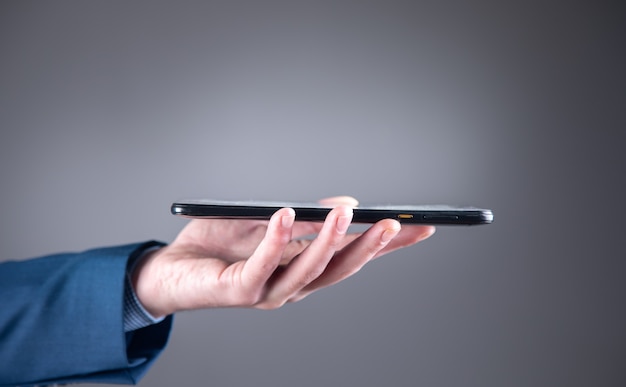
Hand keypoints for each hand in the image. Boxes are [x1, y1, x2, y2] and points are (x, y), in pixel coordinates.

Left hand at [131, 197, 434, 316]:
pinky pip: (261, 264)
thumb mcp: (270, 223)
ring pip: (307, 270)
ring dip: (329, 241)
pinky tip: (287, 214)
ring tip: (348, 213)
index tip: (421, 227)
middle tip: (396, 224)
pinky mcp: (238, 290)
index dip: (388, 246)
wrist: (169, 269)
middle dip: (370, 248)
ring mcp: (267, 291)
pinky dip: (276, 239)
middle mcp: (291, 285)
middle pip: (340, 269)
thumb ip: (307, 219)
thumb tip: (347, 203)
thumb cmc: (219, 245)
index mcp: (303, 269)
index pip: (353, 257)